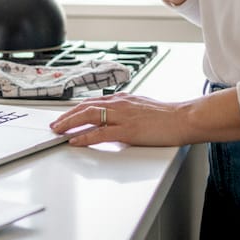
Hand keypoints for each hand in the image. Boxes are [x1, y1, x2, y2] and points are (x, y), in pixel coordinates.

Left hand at [49, 94, 187, 147]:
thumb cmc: (169, 117)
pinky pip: (100, 133)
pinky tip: (75, 140)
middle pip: (86, 107)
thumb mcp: (144, 108)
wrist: (184, 118)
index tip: (66, 115)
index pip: (94, 102)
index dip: (77, 109)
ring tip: (58, 131)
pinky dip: (85, 136)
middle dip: (68, 116)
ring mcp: (123, 116)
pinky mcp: (128, 130)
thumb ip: (129, 112)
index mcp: (124, 99)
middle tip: (55, 124)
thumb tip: (118, 120)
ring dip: (70, 124)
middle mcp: (120, 104)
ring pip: (89, 116)